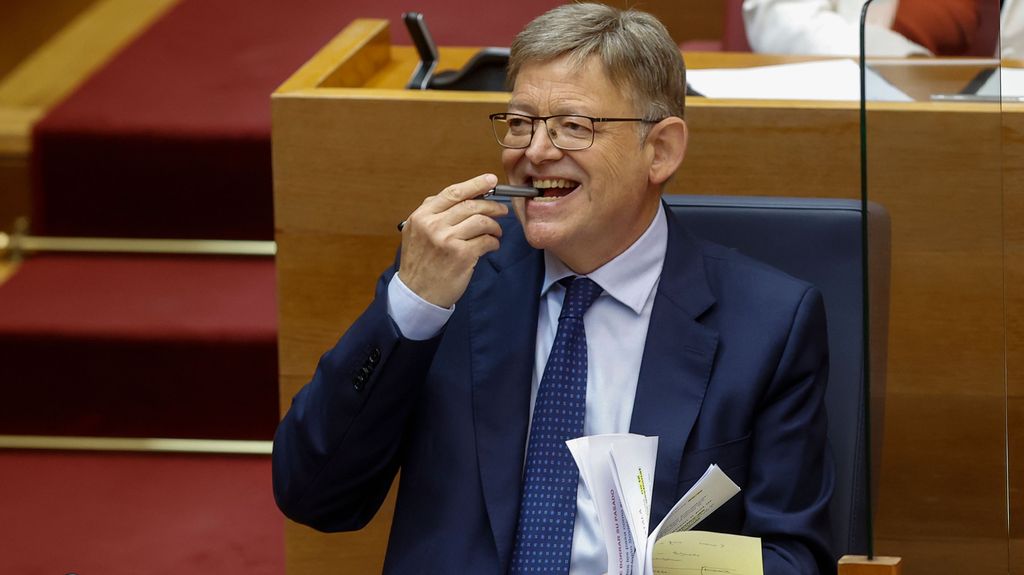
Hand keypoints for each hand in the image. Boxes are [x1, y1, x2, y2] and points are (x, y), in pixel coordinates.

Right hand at [399, 173, 507, 307]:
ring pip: (482, 221)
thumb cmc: (420, 263)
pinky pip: (486, 241)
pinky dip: (494, 242)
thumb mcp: (416, 233)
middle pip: (471, 205)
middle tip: (502, 210)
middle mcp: (433, 225)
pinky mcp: (461, 256)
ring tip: (497, 231)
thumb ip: (433, 213)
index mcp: (422, 216)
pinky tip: (492, 245)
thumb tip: (462, 195)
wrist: (417, 294)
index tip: (491, 180)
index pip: (453, 192)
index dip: (475, 184)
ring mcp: (447, 240)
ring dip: (495, 225)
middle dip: (492, 205)